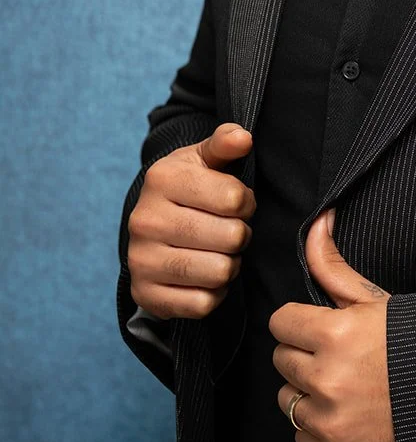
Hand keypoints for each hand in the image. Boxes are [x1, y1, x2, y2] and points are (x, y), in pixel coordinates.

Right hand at [127, 123, 254, 318]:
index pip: (235, 198)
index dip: (246, 203)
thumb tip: (242, 138)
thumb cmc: (189, 189)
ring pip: (220, 272)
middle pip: (231, 237)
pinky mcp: (145, 294)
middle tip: (230, 231)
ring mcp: (142, 260)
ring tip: (220, 252)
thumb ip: (225, 143)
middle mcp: (145, 220)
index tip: (237, 204)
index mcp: (161, 179)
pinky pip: (203, 304)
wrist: (150, 229)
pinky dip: (214, 293)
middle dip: (241, 235)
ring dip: (230, 264)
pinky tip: (206, 276)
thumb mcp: (204, 159)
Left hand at [269, 208, 398, 441]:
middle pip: (282, 359)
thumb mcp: (379, 301)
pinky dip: (322, 427)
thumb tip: (318, 222)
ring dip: (310, 393)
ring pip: (287, 399)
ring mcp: (329, 421)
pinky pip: (301, 436)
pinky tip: (354, 416)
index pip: (281, 322)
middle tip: (344, 358)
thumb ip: (334, 267)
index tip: (325, 329)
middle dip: (307, 355)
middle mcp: (327, 378)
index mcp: (336, 333)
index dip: (303, 323)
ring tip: (350, 388)